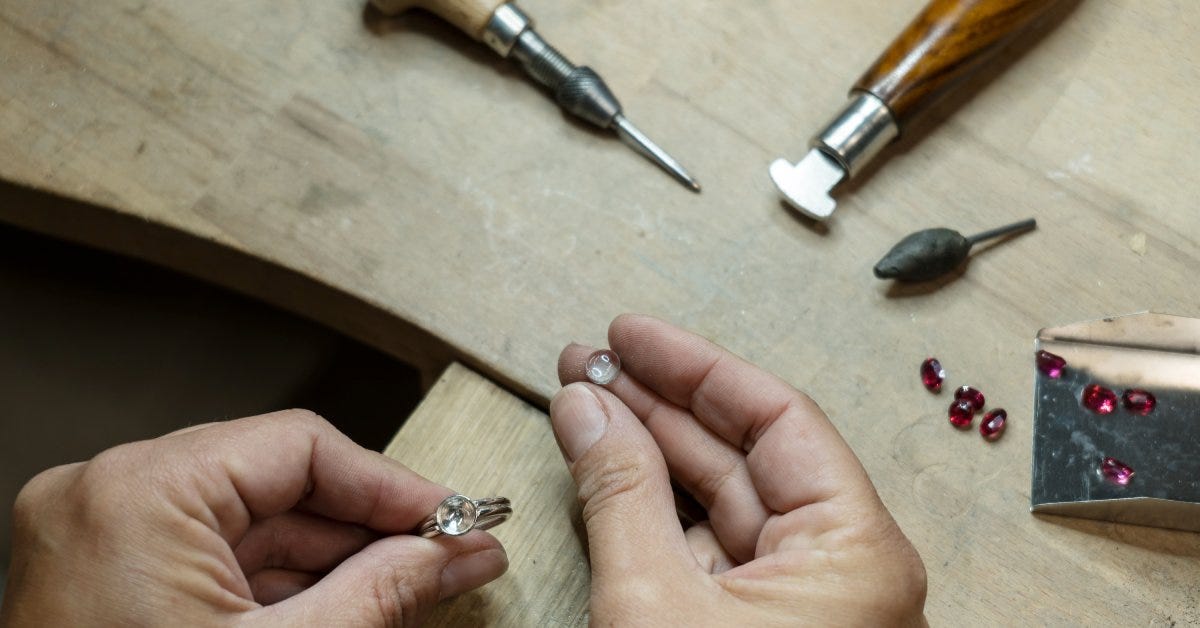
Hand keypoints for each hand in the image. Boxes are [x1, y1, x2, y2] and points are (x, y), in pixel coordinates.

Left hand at [1, 410, 506, 625]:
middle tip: (444, 555)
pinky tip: (343, 607)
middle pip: (277, 485)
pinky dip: (280, 586)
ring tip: (407, 589)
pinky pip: (214, 558)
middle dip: (366, 531)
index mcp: (138, 495)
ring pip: (251, 525)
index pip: (299, 448)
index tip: (451, 517)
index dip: (390, 486)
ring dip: (331, 562)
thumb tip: (456, 552)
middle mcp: (106, 499)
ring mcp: (100, 539)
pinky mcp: (107, 578)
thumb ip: (383, 590)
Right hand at [551, 315, 925, 625]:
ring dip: (650, 455)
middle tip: (591, 367)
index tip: (631, 336)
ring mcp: (802, 604)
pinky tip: (608, 473)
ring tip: (586, 408)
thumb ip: (619, 494)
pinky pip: (712, 551)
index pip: (777, 419)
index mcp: (856, 555)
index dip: (695, 367)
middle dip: (659, 404)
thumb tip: (586, 408)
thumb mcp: (653, 600)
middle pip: (746, 454)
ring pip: (723, 504)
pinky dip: (656, 514)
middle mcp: (842, 572)